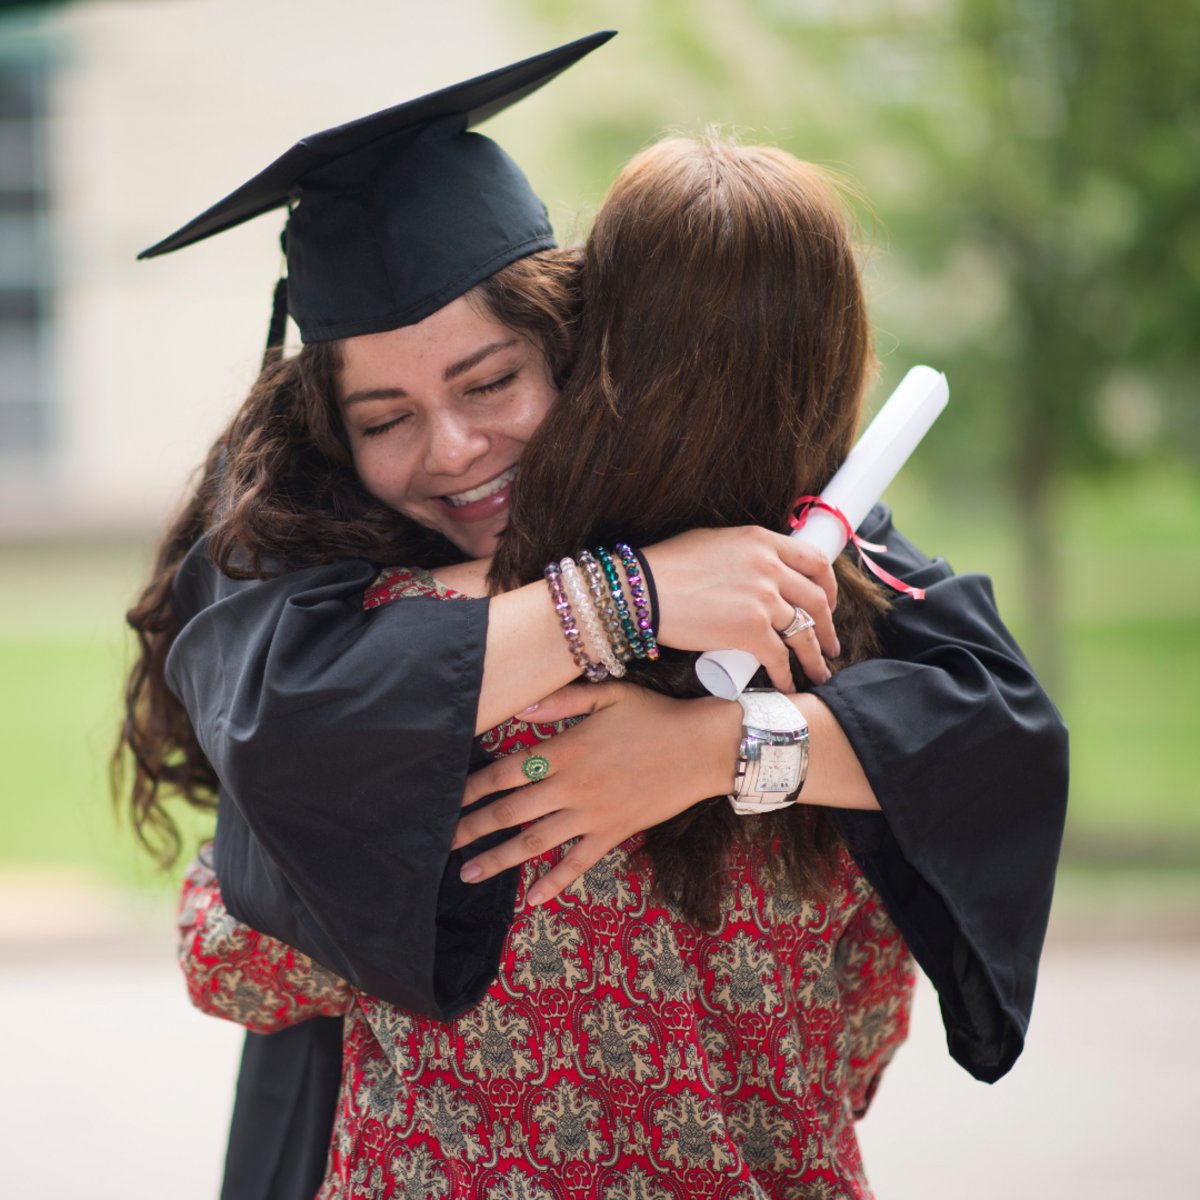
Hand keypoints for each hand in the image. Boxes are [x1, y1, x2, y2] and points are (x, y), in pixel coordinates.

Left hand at [452, 682, 741, 906]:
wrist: (703, 747)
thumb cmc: (655, 715)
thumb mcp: (609, 694)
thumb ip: (562, 702)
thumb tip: (520, 709)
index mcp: (565, 750)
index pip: (505, 772)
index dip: (472, 787)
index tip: (446, 799)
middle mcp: (572, 786)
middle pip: (510, 812)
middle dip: (472, 828)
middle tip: (441, 844)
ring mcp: (592, 814)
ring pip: (535, 842)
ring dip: (499, 860)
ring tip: (469, 874)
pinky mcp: (613, 833)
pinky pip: (577, 864)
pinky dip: (554, 883)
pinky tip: (531, 900)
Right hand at [641, 526, 838, 688]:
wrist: (642, 590)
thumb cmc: (666, 567)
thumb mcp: (713, 542)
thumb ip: (744, 553)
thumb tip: (757, 568)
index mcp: (762, 541)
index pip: (815, 561)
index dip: (828, 587)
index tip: (826, 604)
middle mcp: (769, 567)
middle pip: (816, 601)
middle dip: (827, 627)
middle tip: (829, 644)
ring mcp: (763, 599)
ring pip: (804, 633)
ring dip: (815, 657)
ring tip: (819, 672)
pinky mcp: (751, 631)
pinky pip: (780, 658)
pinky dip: (787, 676)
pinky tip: (787, 685)